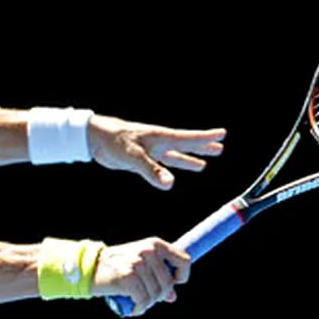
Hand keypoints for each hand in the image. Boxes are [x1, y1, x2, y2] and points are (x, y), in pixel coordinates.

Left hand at [87, 115, 225, 189]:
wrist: (95, 138)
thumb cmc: (114, 142)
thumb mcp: (134, 157)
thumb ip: (152, 171)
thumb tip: (170, 184)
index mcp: (160, 138)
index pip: (188, 138)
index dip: (206, 137)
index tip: (223, 133)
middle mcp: (158, 143)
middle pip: (186, 145)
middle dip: (202, 147)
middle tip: (220, 147)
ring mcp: (150, 150)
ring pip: (175, 155)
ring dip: (189, 159)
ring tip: (204, 164)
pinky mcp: (141, 158)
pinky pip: (161, 164)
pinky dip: (170, 167)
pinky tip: (173, 173)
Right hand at [92, 237, 190, 315]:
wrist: (90, 268)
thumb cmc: (116, 268)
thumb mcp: (139, 265)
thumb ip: (157, 277)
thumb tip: (172, 296)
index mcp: (154, 244)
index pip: (184, 260)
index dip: (182, 276)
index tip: (173, 284)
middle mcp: (148, 252)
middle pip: (168, 284)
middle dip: (158, 296)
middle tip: (145, 299)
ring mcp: (138, 264)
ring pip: (156, 294)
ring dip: (147, 303)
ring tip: (136, 302)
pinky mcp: (129, 277)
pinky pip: (143, 301)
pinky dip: (139, 309)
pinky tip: (132, 308)